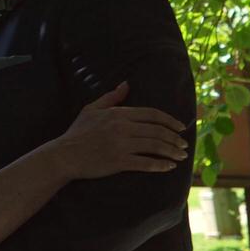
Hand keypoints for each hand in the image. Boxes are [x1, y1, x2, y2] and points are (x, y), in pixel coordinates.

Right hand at [51, 81, 186, 179]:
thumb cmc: (78, 132)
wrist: (65, 155)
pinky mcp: (118, 162)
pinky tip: (169, 166)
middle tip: (184, 145)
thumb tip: (126, 84)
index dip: (169, 120)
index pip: (152, 114)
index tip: (180, 127)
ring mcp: (120, 145)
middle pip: (157, 131)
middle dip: (174, 138)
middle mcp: (122, 128)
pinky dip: (160, 165)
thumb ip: (111, 97)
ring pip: (154, 146)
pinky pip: (145, 163)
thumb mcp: (92, 109)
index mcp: (118, 114)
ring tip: (181, 156)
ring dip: (172, 151)